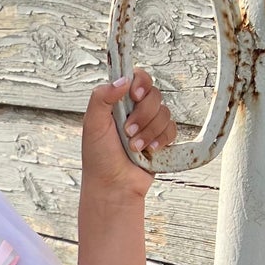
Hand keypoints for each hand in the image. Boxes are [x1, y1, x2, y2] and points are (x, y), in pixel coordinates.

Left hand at [81, 68, 178, 200]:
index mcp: (117, 102)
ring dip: (149, 132)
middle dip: (142, 116)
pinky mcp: (160, 139)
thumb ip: (102, 97)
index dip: (140, 83)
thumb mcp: (92, 124)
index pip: (136, 78)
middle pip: (154, 95)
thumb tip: (122, 80)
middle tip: (128, 132)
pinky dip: (161, 140)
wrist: (114, 186)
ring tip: (134, 147)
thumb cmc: (99, 159)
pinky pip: (172, 129)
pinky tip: (149, 151)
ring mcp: (148, 124)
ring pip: (164, 113)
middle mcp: (134, 110)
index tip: (135, 96)